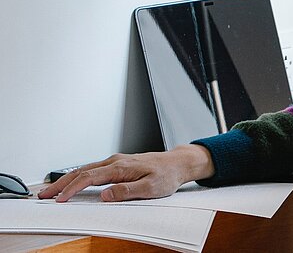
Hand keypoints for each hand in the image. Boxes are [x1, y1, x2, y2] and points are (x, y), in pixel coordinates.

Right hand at [37, 144, 214, 201]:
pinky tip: (72, 183)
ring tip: (52, 190)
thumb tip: (106, 195)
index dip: (72, 189)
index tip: (59, 199)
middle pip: (81, 171)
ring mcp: (116, 162)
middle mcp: (116, 162)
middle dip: (60, 183)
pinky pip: (93, 170)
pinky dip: (78, 177)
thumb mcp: (151, 187)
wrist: (179, 163)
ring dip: (66, 180)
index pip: (90, 178)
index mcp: (121, 167)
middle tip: (44, 195)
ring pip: (85, 169)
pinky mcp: (118, 165)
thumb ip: (128, 191)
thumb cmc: (167, 175)